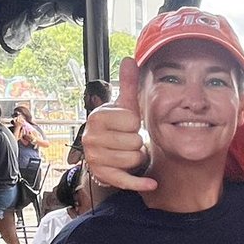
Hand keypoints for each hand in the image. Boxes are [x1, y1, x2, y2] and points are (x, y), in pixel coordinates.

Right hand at [83, 58, 156, 192]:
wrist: (104, 149)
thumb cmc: (116, 126)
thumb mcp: (123, 105)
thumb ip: (128, 84)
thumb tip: (129, 59)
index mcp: (97, 117)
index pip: (132, 121)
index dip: (135, 124)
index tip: (127, 124)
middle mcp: (91, 137)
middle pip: (134, 142)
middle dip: (137, 142)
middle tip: (128, 140)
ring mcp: (95, 158)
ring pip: (133, 159)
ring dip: (137, 157)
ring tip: (128, 151)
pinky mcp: (103, 175)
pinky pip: (126, 180)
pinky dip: (140, 183)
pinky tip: (152, 184)